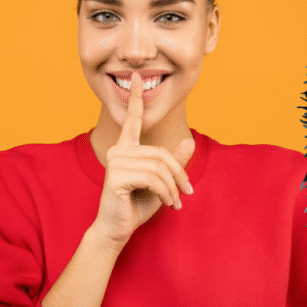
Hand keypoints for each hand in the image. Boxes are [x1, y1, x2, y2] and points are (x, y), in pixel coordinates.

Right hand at [92, 73, 194, 246]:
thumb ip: (174, 163)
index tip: (138, 77)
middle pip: (161, 154)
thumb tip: (191, 142)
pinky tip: (167, 204)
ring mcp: (115, 162)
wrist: (117, 230)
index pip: (133, 120)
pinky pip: (152, 178)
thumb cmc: (137, 206)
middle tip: (187, 192)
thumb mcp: (162, 183)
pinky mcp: (116, 176)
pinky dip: (165, 192)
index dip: (136, 98)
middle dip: (179, 174)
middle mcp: (118, 151)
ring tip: (175, 202)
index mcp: (127, 149)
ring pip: (159, 167)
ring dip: (173, 187)